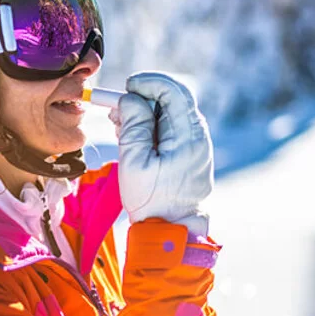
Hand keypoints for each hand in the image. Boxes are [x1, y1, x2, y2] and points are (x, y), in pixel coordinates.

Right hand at [112, 72, 213, 234]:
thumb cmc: (153, 202)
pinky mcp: (187, 153)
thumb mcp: (135, 163)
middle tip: (117, 109)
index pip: (174, 91)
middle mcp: (197, 136)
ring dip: (143, 113)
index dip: (149, 82)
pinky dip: (149, 126)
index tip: (126, 87)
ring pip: (168, 112)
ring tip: (119, 126)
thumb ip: (133, 126)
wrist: (173, 233)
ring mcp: (194, 144)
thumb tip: (131, 98)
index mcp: (189, 137)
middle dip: (142, 98)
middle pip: (172, 99)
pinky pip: (169, 128)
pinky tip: (130, 137)